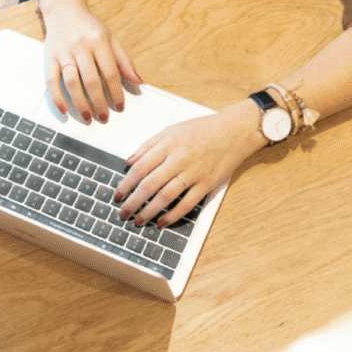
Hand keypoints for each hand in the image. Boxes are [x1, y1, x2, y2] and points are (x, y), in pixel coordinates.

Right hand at [43, 0, 141, 122]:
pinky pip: (52, 80)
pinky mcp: (49, 57)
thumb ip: (124, 60)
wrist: (63, 10)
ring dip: (80, 102)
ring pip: (72, 82)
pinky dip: (57, 97)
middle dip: (99, 102)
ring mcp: (64, 52)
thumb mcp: (110, 38)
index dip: (116, 91)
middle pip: (91, 80)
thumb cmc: (89, 27)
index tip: (120, 106)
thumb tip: (138, 81)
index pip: (110, 72)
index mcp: (99, 41)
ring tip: (88, 116)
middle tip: (104, 117)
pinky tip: (64, 110)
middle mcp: (81, 46)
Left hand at [113, 99, 267, 227]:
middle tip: (123, 213)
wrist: (234, 131)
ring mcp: (194, 173)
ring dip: (149, 211)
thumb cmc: (203, 129)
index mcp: (169, 144)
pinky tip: (162, 222)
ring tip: (139, 220)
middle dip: (133, 202)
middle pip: (150, 184)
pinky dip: (173, 215)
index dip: (126, 183)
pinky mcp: (206, 184)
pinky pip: (187, 204)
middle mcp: (179, 159)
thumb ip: (149, 144)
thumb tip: (130, 160)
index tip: (118, 194)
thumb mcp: (172, 129)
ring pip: (166, 197)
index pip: (141, 167)